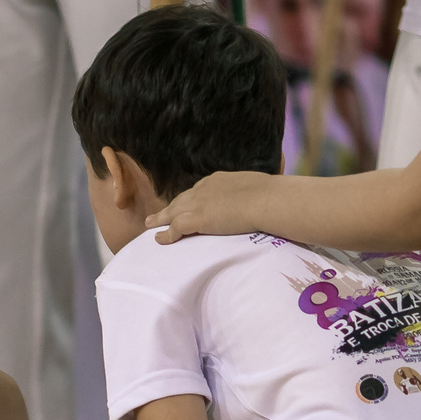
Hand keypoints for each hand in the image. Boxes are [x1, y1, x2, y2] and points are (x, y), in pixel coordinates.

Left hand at [150, 170, 278, 242]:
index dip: (191, 199)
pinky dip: (166, 234)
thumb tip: (260, 196)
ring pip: (173, 212)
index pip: (199, 190)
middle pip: (181, 199)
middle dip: (170, 207)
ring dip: (160, 219)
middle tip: (158, 214)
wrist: (266, 199)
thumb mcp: (256, 186)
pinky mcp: (197, 219)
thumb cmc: (269, 193)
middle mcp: (204, 189)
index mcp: (218, 180)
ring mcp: (199, 203)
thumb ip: (250, 191)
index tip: (187, 204)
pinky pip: (175, 228)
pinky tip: (159, 239)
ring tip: (150, 224)